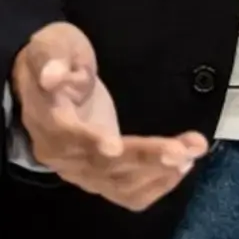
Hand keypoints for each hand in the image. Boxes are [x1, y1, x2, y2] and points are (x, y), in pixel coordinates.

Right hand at [12, 24, 208, 211]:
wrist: (49, 85)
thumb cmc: (56, 59)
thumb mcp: (51, 44)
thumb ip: (51, 57)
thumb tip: (52, 75)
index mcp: (45, 118)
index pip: (66, 135)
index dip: (91, 141)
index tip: (115, 147)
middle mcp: (58, 154)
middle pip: (102, 165)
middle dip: (145, 158)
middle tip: (185, 149)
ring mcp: (78, 171)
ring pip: (120, 183)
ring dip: (160, 171)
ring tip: (194, 148)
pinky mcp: (99, 177)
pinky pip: (127, 194)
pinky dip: (156, 185)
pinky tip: (182, 166)